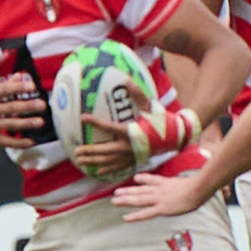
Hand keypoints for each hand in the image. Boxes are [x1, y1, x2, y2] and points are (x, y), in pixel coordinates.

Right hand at [0, 76, 47, 148]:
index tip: (32, 86)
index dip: (18, 87)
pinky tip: (31, 142)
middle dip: (27, 106)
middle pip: (9, 107)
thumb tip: (20, 76)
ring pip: (9, 124)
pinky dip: (18, 143)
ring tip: (40, 122)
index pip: (3, 90)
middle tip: (42, 104)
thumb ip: (4, 86)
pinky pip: (6, 141)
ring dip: (26, 123)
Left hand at [79, 106, 200, 174]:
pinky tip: (97, 171)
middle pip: (104, 150)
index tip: (83, 117)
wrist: (174, 138)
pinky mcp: (134, 161)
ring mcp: (130, 156)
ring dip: (93, 161)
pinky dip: (106, 169)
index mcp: (130, 132)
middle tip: (76, 151)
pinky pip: (117, 168)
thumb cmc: (161, 122)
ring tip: (80, 160)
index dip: (95, 121)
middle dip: (89, 151)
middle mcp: (128, 147)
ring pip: (108, 161)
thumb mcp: (149, 107)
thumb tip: (127, 79)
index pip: (108, 126)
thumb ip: (137, 94)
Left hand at [111, 170, 208, 221]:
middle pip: (141, 190)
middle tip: (116, 192)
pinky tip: (126, 218)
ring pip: (139, 200)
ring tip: (114, 201)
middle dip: (128, 191)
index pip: (152, 179)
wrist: (198, 188)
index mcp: (167, 183)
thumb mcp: (191, 182)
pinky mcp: (161, 208)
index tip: (136, 178)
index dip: (143, 179)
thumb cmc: (199, 186)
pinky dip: (135, 216)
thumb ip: (187, 184)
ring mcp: (159, 199)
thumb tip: (193, 184)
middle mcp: (159, 190)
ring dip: (126, 200)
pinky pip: (145, 213)